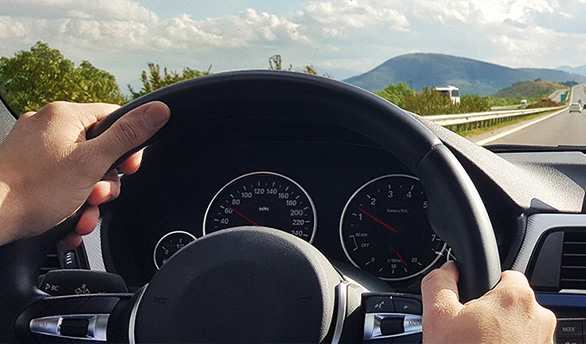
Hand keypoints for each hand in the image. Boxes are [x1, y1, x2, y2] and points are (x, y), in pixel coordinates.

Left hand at [0, 101, 169, 245]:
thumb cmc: (32, 191)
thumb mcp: (92, 162)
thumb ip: (128, 135)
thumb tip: (158, 111)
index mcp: (65, 116)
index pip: (114, 118)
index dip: (127, 146)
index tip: (127, 168)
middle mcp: (48, 127)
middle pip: (98, 150)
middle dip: (104, 182)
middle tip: (97, 196)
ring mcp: (35, 149)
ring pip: (80, 172)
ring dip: (88, 200)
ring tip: (80, 215)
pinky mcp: (26, 170)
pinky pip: (61, 182)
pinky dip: (69, 203)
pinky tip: (68, 220)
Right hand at [421, 261, 555, 343]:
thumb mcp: (438, 315)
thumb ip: (439, 282)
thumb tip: (446, 270)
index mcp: (516, 298)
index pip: (504, 274)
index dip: (482, 287)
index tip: (470, 303)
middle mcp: (539, 318)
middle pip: (511, 303)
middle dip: (490, 313)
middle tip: (468, 330)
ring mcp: (544, 341)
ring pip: (517, 326)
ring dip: (500, 333)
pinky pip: (523, 343)